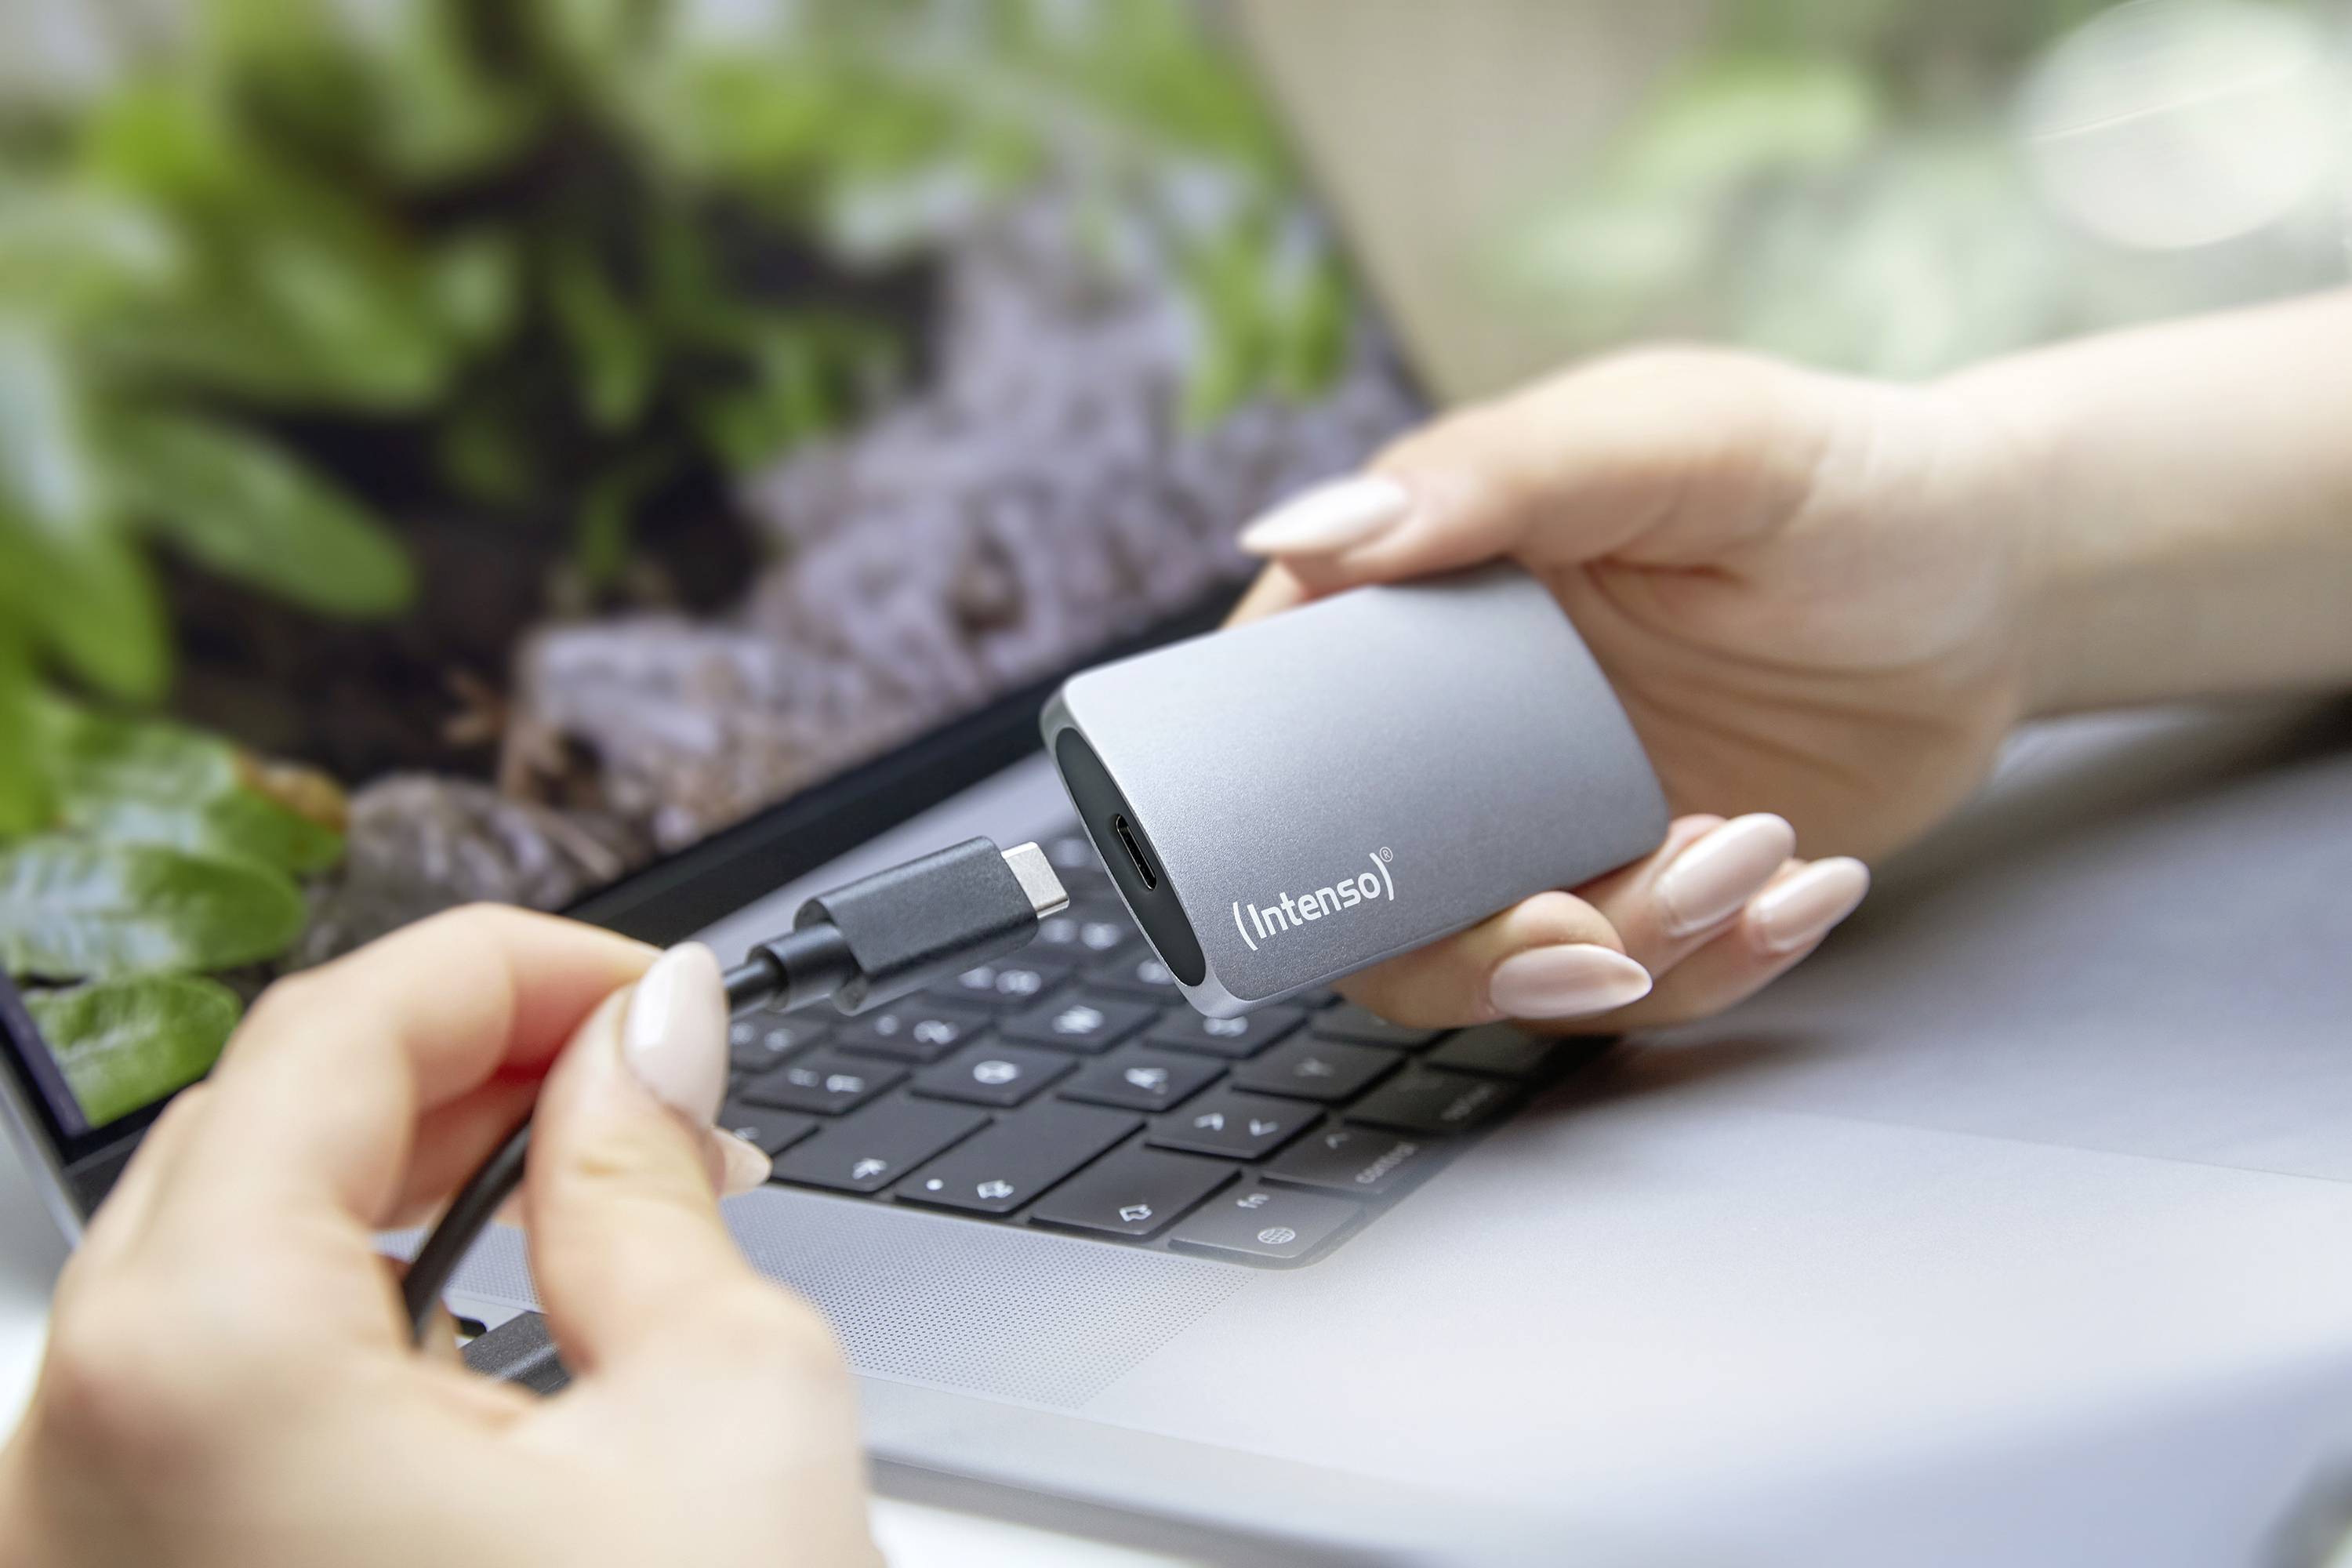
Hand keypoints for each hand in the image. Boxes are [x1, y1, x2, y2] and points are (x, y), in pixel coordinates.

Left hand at [0, 908, 877, 1567]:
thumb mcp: (723, 1414)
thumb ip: (662, 1179)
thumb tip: (654, 1034)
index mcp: (198, 1370)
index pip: (337, 1033)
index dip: (525, 966)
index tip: (657, 986)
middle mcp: (75, 1458)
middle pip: (260, 1131)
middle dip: (469, 1067)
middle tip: (648, 1074)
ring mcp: (84, 1549)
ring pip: (230, 1258)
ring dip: (419, 1185)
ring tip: (604, 1186)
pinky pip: (220, 1391)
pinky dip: (364, 1318)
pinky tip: (505, 1326)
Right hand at [1229, 346, 2033, 1028]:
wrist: (2003, 584)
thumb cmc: (1840, 476)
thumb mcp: (1680, 439)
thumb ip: (1495, 476)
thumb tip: (1296, 535)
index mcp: (1430, 599)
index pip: (1283, 717)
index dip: (1285, 810)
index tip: (1385, 856)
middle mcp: (1468, 722)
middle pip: (1373, 889)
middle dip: (1473, 947)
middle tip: (1587, 937)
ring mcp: (1556, 816)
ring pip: (1503, 957)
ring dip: (1621, 954)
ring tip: (1752, 862)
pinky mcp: (1649, 887)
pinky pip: (1634, 981)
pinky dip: (1714, 967)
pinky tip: (1805, 889)